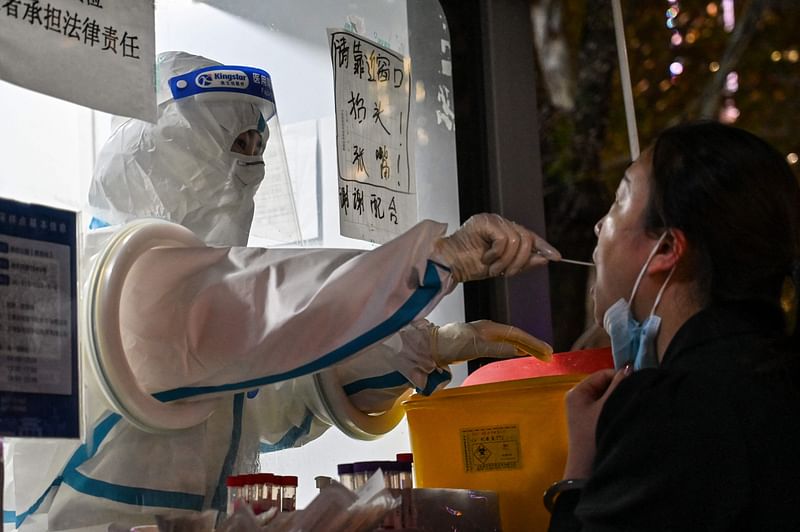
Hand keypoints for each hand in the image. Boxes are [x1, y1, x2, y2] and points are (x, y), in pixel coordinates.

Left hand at [431, 320, 552, 365]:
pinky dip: (513, 349)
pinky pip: (502, 344)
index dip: (533, 343)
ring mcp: (484, 336)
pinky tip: (518, 353)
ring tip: (539, 355)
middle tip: (549, 355)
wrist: (432, 346)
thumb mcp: (474, 347)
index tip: (546, 351)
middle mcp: (489, 330)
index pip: (517, 335)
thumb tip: (516, 349)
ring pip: (510, 340)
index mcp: (490, 328)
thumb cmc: (451, 345)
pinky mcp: (478, 343)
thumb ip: (495, 348)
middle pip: (516, 336)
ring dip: (525, 347)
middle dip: (533, 345)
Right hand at [432, 213, 560, 281]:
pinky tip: (486, 259)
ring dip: (506, 262)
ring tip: (493, 269)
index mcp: (504, 231)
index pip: (529, 236)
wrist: (449, 265)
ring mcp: (492, 220)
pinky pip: (504, 240)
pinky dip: (497, 255)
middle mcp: (500, 222)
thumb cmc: (469, 265)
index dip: (544, 246)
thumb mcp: (502, 267)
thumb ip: (522, 262)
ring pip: (517, 241)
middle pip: (527, 238)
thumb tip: (544, 259)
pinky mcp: (485, 222)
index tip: (556, 257)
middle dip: (521, 261)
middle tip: (507, 273)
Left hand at [563, 365, 630, 477]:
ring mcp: (585, 412)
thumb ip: (618, 385)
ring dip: (620, 400)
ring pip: (608, 398)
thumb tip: (629, 367)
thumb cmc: (594, 434)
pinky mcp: (592, 424)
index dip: (621, 377)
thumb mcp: (606, 406)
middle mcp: (579, 399)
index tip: (639, 383)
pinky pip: (607, 409)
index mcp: (577, 391)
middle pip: (606, 386)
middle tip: (639, 394)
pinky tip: (628, 415)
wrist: (587, 469)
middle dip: (621, 389)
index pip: (603, 374)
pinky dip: (617, 409)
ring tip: (635, 405)